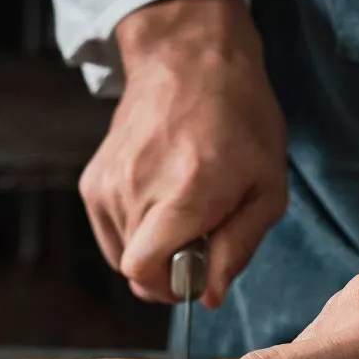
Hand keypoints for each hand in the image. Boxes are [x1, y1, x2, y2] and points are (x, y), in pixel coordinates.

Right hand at [81, 0, 286, 306]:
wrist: (190, 61)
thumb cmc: (241, 121)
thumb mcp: (267, 188)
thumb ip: (238, 248)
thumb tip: (206, 296)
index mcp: (183, 194)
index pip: (145, 273)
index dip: (172, 288)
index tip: (197, 272)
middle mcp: (135, 190)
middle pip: (136, 271)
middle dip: (171, 269)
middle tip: (202, 233)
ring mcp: (107, 184)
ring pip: (122, 254)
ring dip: (154, 247)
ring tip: (183, 208)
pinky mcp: (92, 181)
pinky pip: (110, 232)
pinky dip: (135, 230)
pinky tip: (161, 199)